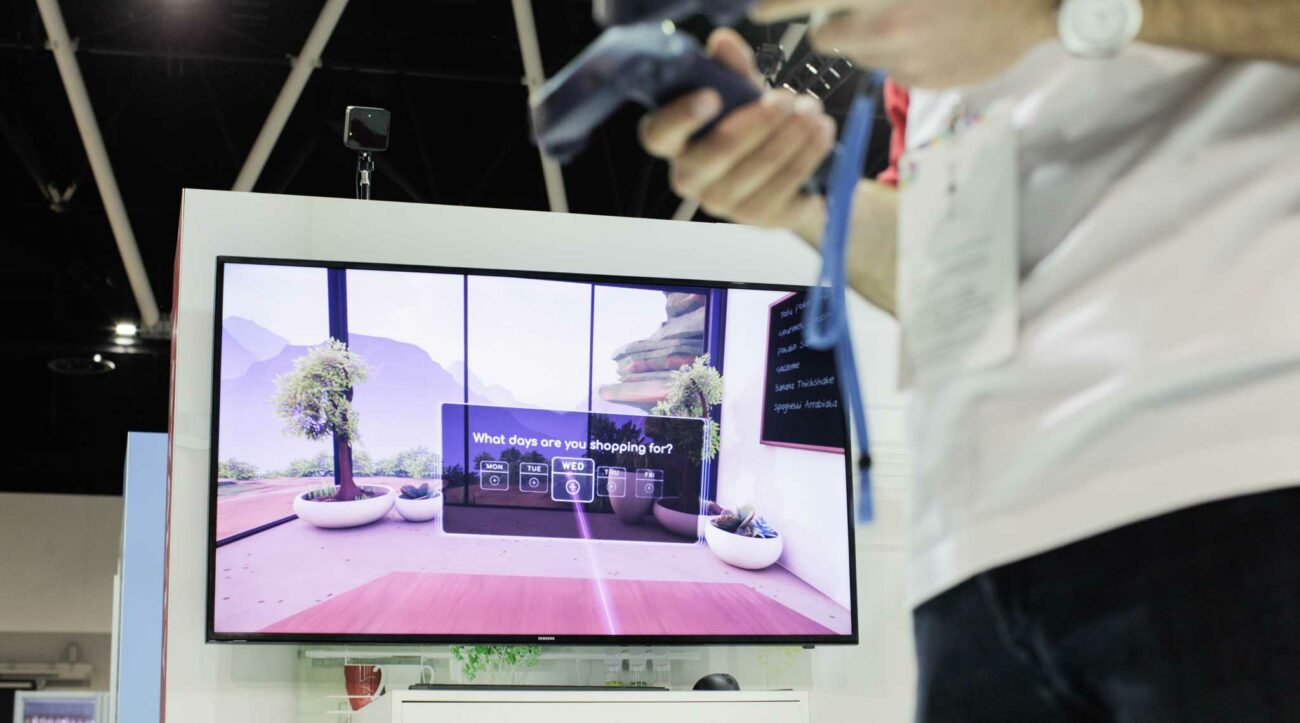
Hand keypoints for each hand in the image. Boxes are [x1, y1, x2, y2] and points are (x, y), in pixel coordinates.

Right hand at [638, 28, 835, 230]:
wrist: (792, 176)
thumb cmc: (756, 128)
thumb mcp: (745, 94)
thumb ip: (733, 69)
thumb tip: (724, 42)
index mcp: (676, 143)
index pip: (659, 134)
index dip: (680, 116)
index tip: (712, 96)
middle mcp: (691, 178)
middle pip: (716, 153)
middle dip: (757, 122)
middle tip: (786, 99)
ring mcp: (723, 204)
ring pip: (758, 168)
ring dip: (791, 135)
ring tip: (813, 110)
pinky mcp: (757, 218)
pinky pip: (784, 186)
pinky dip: (807, 155)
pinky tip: (822, 134)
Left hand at [752, 0, 1056, 88]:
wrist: (1037, 4)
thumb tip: (829, 4)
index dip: (777, 5)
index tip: (757, 11)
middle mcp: (886, 24)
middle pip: (827, 36)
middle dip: (834, 22)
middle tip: (860, 9)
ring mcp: (904, 58)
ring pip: (859, 54)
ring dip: (869, 38)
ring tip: (908, 18)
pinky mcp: (921, 81)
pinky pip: (891, 70)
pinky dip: (901, 55)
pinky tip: (933, 36)